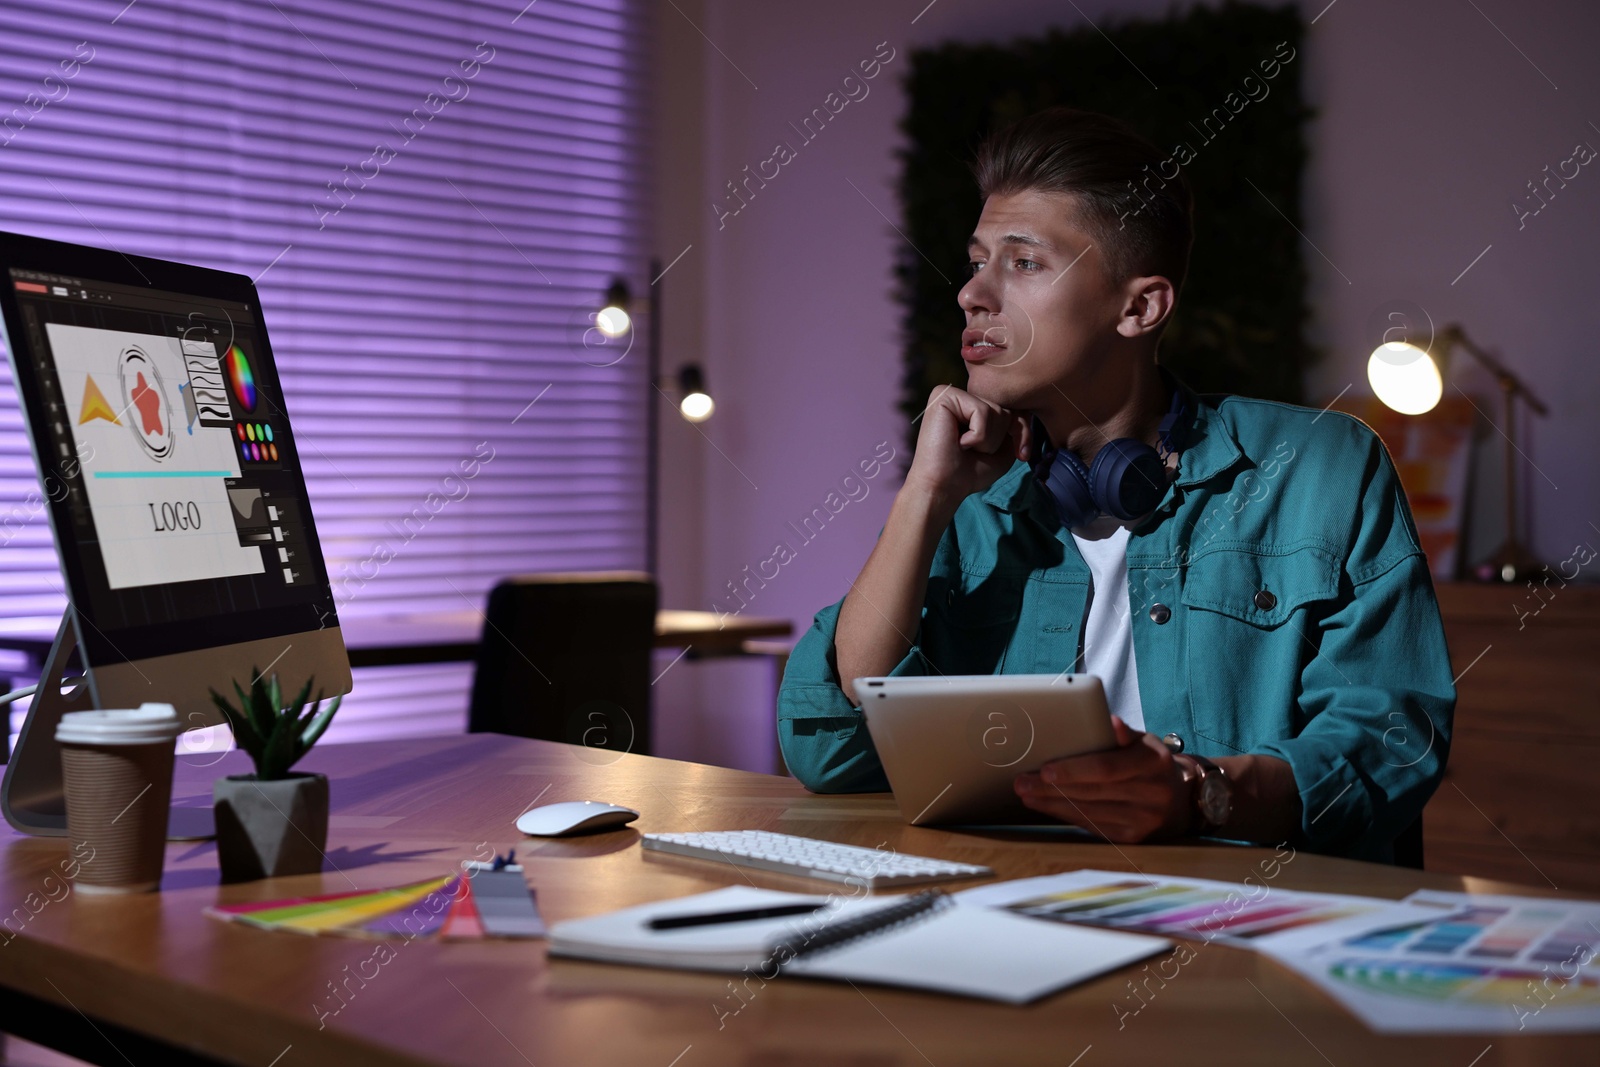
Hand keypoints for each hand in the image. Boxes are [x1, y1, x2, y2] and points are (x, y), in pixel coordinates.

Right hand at [903, 385, 1031, 513]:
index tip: (1022, 454)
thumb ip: (1015, 426)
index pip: (1010, 410)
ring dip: (987, 440)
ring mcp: (950, 393)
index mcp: (971, 407)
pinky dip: (978, 436)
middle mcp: (960, 396)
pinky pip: (982, 411)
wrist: (942, 488)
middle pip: (1004, 410)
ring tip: (964, 448)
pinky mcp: (944, 397)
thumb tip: (1022, 409)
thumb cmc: (969, 473)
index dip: (1020, 432)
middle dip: (998, 438)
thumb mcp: (1004, 448)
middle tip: (973, 452)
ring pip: (996, 411)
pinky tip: (958, 442)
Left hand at [1013, 718, 1193, 842]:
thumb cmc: (1149, 763)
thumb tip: (1109, 721)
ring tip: (1027, 793)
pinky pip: (1092, 826)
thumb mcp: (1143, 742)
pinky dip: (1066, 815)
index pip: (1107, 767)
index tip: (1045, 769)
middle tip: (1022, 782)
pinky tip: (1047, 806)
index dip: (1075, 769)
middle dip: (1052, 788)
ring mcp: (1144, 819)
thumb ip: (1122, 733)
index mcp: (1153, 762)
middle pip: (1092, 792)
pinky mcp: (1133, 838)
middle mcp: (1152, 793)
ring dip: (1052, 803)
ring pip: (1089, 811)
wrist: (1180, 800)